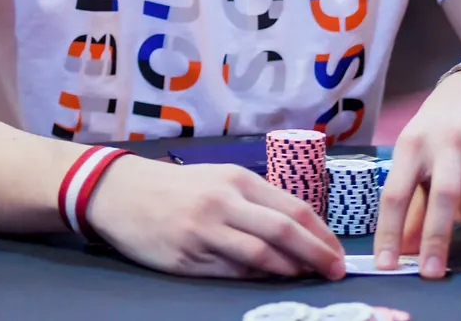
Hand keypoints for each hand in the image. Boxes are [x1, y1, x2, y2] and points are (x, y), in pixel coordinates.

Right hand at [84, 156, 344, 280]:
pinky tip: (269, 281)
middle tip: (336, 272)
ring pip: (260, 256)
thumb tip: (300, 233)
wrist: (121, 192)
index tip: (339, 252)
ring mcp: (204, 232)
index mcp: (237, 180)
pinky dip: (256, 279)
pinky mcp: (186, 258)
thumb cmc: (178, 187)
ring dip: (289, 271)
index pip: (294, 208)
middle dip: (318, 255)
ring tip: (306, 278)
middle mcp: (224, 203)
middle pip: (285, 232)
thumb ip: (256, 202)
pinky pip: (231, 273)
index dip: (323, 234)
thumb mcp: (219, 179)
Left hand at [374, 70, 460, 278]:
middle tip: (429, 274)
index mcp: (413, 142)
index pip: (396, 193)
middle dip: (435, 241)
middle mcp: (448, 143)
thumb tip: (405, 246)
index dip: (389, 232)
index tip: (385, 264)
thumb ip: (412, 198)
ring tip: (457, 210)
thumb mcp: (417, 149)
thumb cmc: (440, 124)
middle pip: (441, 200)